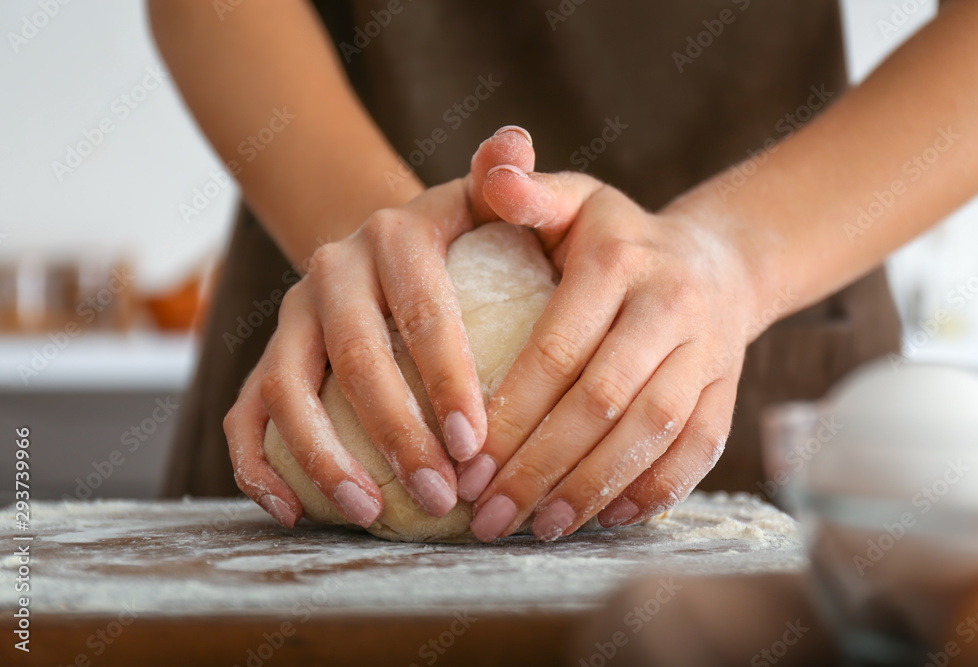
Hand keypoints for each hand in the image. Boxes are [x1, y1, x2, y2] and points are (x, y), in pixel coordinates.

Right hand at [224, 127, 537, 527]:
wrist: (387, 251)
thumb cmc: (457, 242)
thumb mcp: (484, 202)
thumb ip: (505, 178)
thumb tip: (514, 140)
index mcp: (392, 238)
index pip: (421, 309)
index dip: (447, 378)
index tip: (478, 444)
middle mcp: (332, 273)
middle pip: (354, 358)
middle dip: (397, 433)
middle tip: (442, 496)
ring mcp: (291, 319)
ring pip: (287, 391)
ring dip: (324, 459)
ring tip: (371, 510)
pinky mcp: (265, 360)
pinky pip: (245, 417)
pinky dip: (258, 468)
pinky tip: (294, 512)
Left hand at [460, 143, 764, 541]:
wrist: (716, 260)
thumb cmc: (618, 237)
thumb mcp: (574, 199)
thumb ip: (526, 189)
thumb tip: (492, 170)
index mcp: (619, 260)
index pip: (557, 348)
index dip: (510, 411)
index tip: (466, 459)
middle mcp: (670, 305)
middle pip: (602, 400)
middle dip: (540, 464)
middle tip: (487, 513)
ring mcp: (708, 351)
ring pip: (651, 432)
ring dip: (592, 487)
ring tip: (537, 528)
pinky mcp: (729, 391)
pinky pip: (699, 450)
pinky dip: (655, 490)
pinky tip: (606, 519)